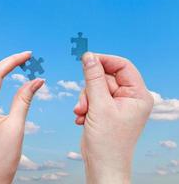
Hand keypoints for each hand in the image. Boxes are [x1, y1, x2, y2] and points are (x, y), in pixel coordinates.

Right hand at [74, 52, 152, 183]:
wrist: (102, 164)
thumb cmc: (107, 140)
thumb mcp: (99, 106)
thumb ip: (93, 78)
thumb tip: (88, 56)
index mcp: (138, 95)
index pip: (122, 66)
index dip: (104, 60)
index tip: (86, 59)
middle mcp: (129, 97)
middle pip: (105, 77)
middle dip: (90, 90)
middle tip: (83, 104)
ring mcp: (117, 104)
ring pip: (95, 88)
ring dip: (85, 100)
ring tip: (82, 114)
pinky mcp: (106, 110)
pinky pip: (92, 98)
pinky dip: (85, 106)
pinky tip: (82, 119)